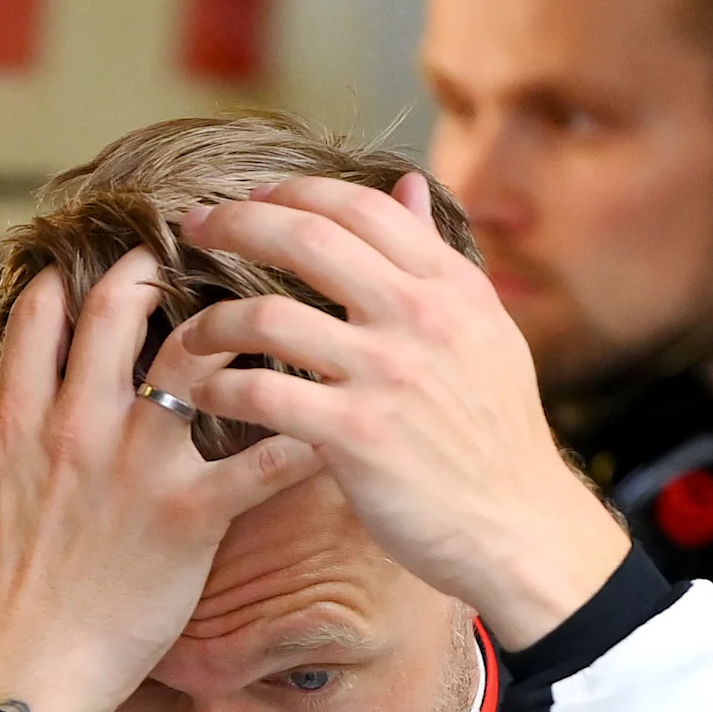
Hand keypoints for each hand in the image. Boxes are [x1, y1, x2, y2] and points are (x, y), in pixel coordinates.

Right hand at [0, 253, 323, 711]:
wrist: (24, 670)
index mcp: (21, 418)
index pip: (44, 314)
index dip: (73, 277)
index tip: (96, 265)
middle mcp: (78, 424)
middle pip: (117, 312)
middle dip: (150, 270)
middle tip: (183, 257)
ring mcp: (138, 465)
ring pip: (193, 358)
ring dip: (232, 320)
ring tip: (263, 304)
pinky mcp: (189, 514)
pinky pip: (262, 462)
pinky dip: (305, 435)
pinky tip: (339, 409)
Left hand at [174, 175, 631, 649]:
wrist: (518, 526)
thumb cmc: (498, 433)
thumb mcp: (485, 330)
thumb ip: (437, 259)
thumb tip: (406, 185)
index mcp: (451, 286)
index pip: (360, 207)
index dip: (294, 192)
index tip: (251, 199)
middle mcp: (420, 317)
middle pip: (305, 239)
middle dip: (236, 225)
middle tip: (194, 230)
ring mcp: (386, 374)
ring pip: (268, 316)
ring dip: (214, 319)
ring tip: (194, 333)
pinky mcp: (354, 435)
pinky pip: (262, 393)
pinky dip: (220, 389)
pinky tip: (207, 394)